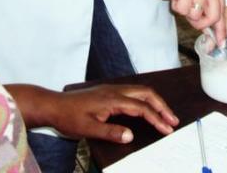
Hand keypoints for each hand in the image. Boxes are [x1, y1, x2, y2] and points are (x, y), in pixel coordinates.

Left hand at [10, 85, 177, 143]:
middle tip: (173, 119)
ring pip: (140, 91)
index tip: (167, 128)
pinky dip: (144, 99)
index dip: (156, 118)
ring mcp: (111, 89)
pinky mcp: (108, 92)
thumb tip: (130, 136)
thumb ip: (110, 132)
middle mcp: (114, 90)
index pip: (141, 108)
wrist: (53, 105)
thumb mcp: (88, 129)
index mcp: (112, 99)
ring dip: (154, 101)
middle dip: (161, 106)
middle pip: (145, 93)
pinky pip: (132, 92)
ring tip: (164, 114)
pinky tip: (145, 108)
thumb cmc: (68, 117)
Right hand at [150, 0, 225, 41]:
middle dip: (201, 23)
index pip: (222, 11)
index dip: (220, 29)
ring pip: (196, 15)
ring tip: (181, 0)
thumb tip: (211, 30)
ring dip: (186, 13)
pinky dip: (177, 7)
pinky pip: (183, 10)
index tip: (220, 42)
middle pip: (213, 16)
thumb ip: (207, 8)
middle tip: (190, 19)